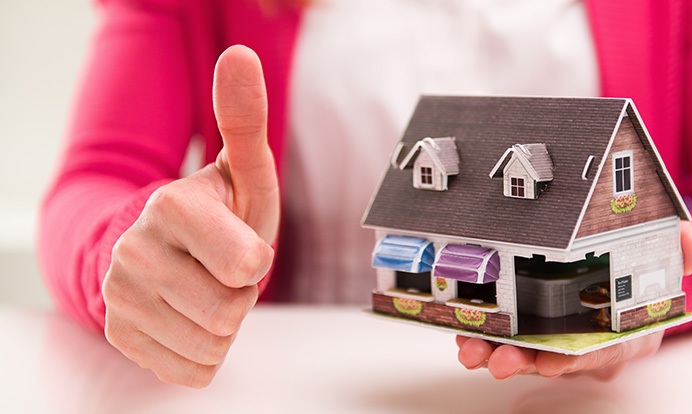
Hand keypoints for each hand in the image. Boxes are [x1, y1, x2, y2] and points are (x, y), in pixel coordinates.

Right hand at [101, 45, 278, 387]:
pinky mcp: (122, 337)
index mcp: (170, 207)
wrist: (165, 250)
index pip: (247, 265)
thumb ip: (244, 121)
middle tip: (224, 270)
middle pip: (230, 311)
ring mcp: (121, 299)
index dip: (255, 260)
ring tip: (207, 288)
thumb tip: (242, 58)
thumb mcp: (242, 171)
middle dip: (240, 294)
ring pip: (213, 344)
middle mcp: (134, 252)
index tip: (239, 243)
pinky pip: (193, 369)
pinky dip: (203, 350)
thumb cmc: (218, 212)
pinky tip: (189, 315)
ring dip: (224, 323)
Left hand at [456, 221, 691, 379]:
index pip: (603, 353)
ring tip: (472, 349)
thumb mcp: (669, 256)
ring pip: (526, 352)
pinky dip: (488, 335)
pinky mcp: (532, 328)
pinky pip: (509, 336)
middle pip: (556, 359)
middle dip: (524, 361)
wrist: (630, 272)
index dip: (576, 361)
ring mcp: (559, 339)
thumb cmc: (645, 270)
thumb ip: (682, 248)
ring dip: (497, 352)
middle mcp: (590, 343)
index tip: (550, 363)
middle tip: (496, 359)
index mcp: (627, 333)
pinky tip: (466, 332)